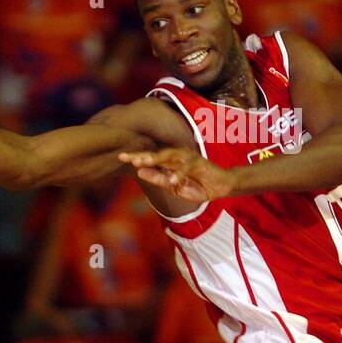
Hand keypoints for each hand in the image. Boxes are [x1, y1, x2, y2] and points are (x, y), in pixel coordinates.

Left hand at [118, 148, 235, 202]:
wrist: (220, 187)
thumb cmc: (198, 186)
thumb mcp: (175, 188)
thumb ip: (159, 180)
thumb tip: (140, 172)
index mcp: (169, 163)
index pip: (151, 159)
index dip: (137, 158)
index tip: (121, 158)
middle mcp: (176, 157)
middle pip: (156, 154)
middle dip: (142, 156)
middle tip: (128, 158)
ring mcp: (187, 158)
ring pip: (169, 156)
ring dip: (156, 159)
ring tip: (143, 163)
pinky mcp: (198, 162)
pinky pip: (186, 168)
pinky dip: (179, 174)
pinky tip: (173, 180)